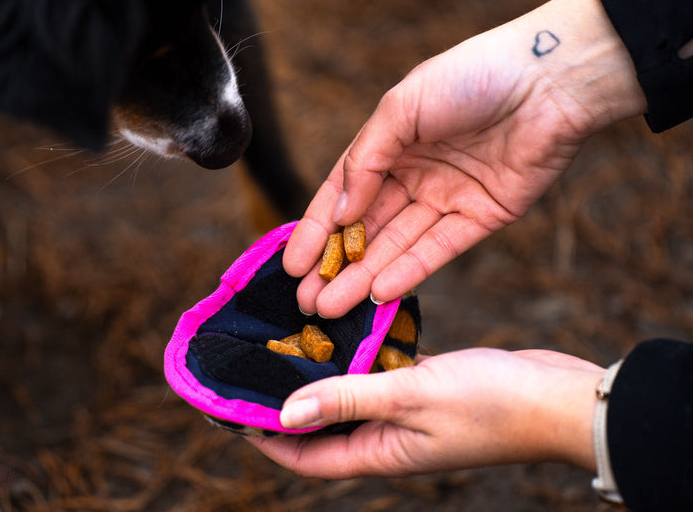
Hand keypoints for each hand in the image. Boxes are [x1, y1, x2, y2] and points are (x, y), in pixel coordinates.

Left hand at [245, 348, 603, 477]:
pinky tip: (343, 329)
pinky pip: (380, 373)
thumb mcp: (411, 397)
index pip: (306, 456)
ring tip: (288, 347)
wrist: (558, 397)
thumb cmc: (492, 404)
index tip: (229, 414)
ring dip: (320, 377)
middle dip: (285, 406)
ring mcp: (407, 412)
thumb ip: (347, 400)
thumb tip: (284, 416)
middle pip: (321, 427)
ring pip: (349, 397)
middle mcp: (388, 437)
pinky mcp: (424, 387)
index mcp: (380, 453)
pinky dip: (359, 356)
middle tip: (253, 373)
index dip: (264, 439)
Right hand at [284, 0, 646, 317]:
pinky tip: (379, 292)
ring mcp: (446, 199)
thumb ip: (365, 160)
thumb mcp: (401, 108)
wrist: (550, 79)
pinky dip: (408, 272)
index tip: (290, 264)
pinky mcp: (480, 218)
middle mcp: (414, 175)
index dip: (314, 230)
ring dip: (364, 277)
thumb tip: (336, 213)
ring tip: (332, 306)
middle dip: (335, 265)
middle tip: (307, 301)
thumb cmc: (473, 76)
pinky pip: (437, 250)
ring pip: (396, 246)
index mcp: (390, 145)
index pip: (341, 194)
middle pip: (366, 229)